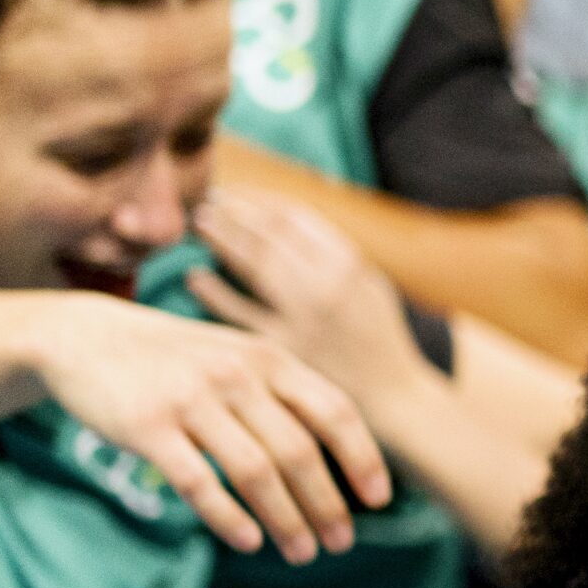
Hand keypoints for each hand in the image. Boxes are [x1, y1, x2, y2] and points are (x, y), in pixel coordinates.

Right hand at [26, 298, 392, 561]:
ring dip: (286, 520)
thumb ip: (283, 393)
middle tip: (342, 542)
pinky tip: (249, 542)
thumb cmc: (175, 358)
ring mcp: (192, 400)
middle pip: (300, 451)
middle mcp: (236, 376)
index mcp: (268, 358)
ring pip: (256, 473)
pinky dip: (229, 517)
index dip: (361, 458)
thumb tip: (335, 451)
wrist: (85, 338)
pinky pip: (198, 483)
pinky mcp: (148, 427)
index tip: (378, 500)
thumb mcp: (237, 356)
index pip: (334, 412)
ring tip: (303, 552)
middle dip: (328, 503)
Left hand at [187, 190, 436, 411]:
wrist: (392, 393)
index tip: (236, 194)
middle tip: (208, 201)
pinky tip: (195, 276)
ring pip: (253, 265)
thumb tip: (287, 216)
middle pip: (269, 234)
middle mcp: (327, 286)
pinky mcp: (284, 349)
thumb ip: (335, 251)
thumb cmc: (378, 335)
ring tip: (201, 225)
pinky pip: (239, 314)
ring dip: (222, 239)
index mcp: (349, 263)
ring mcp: (304, 318)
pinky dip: (213, 291)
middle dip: (234, 212)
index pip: (293, 217)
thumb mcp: (370, 283)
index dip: (258, 200)